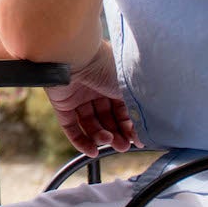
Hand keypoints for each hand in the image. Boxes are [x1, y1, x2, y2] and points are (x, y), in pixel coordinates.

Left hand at [45, 40, 137, 157]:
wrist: (75, 55)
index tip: (138, 140)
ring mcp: (77, 96)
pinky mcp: (61, 103)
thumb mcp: (129, 88)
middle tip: (123, 146)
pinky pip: (71, 126)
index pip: (123, 109)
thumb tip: (146, 130)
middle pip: (107, 118)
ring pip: (91, 124)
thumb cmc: (105, 66)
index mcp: (113, 81)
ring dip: (101, 137)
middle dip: (117, 134)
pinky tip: (93, 151)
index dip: (130, 126)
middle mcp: (96, 88)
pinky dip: (81, 141)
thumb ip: (138, 108)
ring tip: (109, 141)